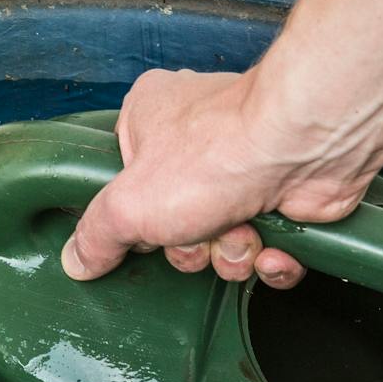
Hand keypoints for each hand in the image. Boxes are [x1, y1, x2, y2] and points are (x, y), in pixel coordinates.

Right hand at [58, 67, 381, 288]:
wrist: (305, 147)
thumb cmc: (217, 154)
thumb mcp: (128, 204)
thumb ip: (97, 234)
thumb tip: (77, 260)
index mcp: (150, 120)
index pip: (125, 184)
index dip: (135, 219)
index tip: (145, 227)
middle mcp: (198, 141)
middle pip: (174, 226)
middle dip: (190, 247)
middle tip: (199, 233)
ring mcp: (245, 170)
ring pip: (222, 245)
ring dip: (231, 255)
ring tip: (242, 232)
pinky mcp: (286, 198)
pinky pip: (268, 252)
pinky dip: (271, 261)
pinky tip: (273, 249)